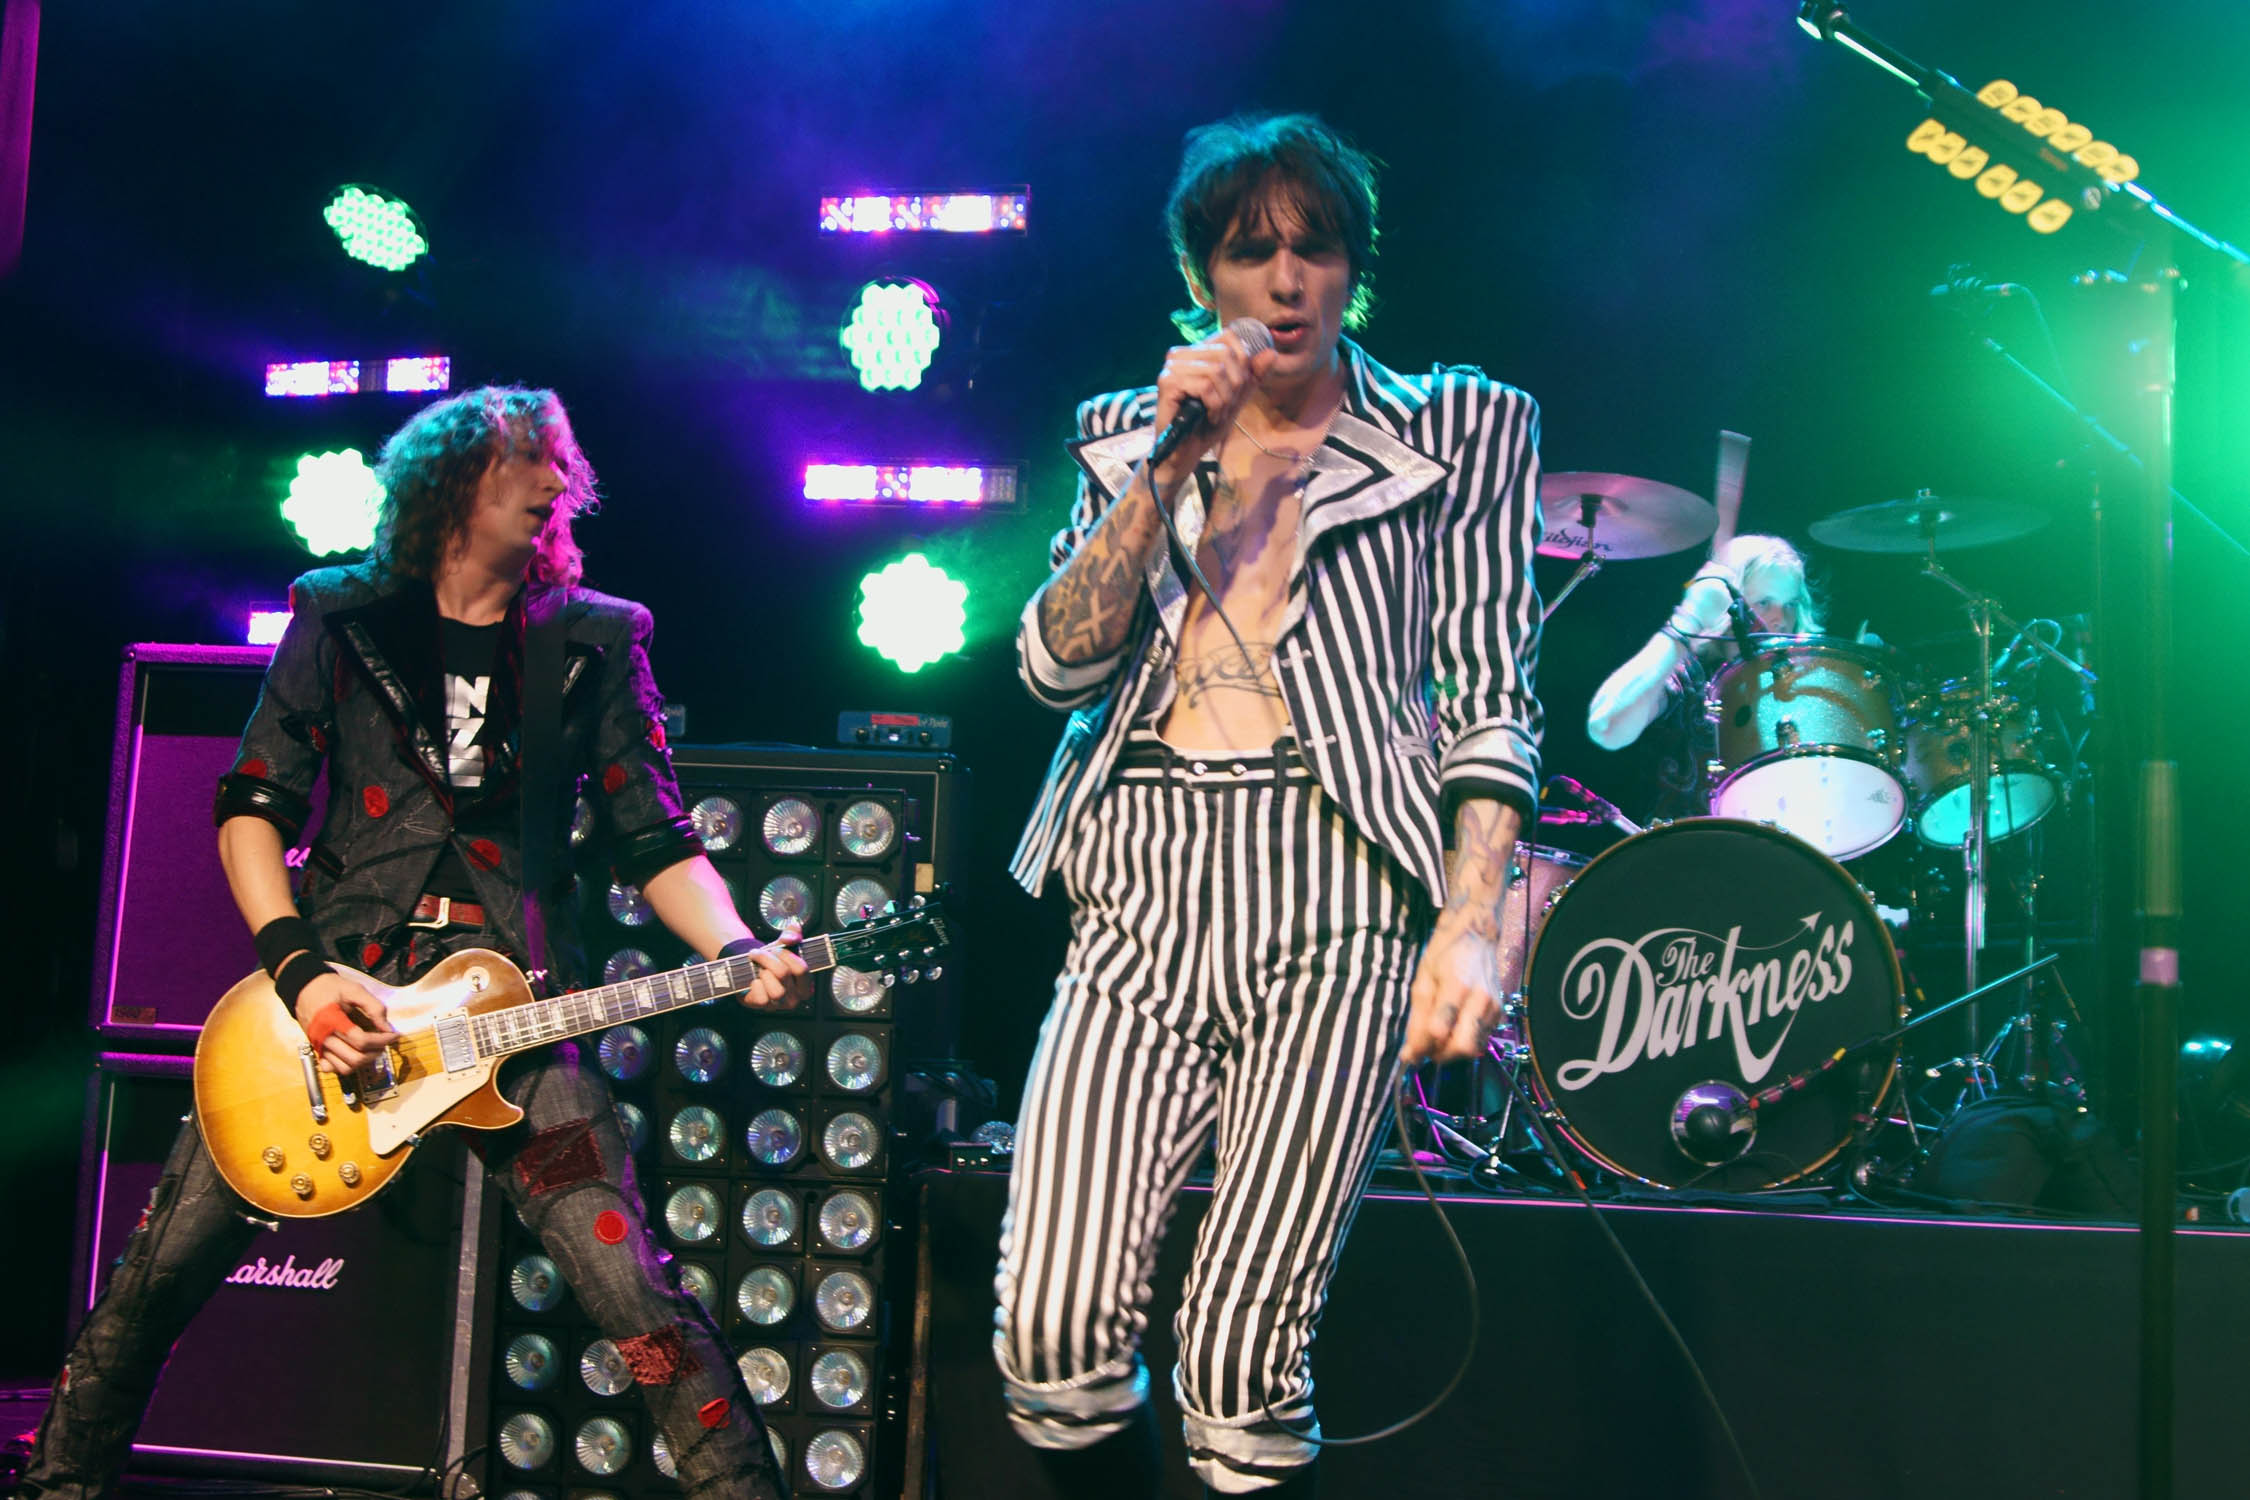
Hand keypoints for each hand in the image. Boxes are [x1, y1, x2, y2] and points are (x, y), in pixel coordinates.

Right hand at [293, 973, 399, 1074]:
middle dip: (375, 1052)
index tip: (393, 1035)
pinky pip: (330, 1068)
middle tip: (384, 1041)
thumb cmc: (330, 988)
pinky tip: (353, 1053)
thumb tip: (387, 1028)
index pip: (361, 1041)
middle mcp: (323, 1038)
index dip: (382, 1040)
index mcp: (331, 1021)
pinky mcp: (317, 1050)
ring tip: (372, 1048)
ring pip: (345, 1068)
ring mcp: (319, 1046)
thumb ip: (374, 1007)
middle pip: (355, 1058)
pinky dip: (344, 1066)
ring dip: (363, 1061)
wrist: (305, 988)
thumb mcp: (355, 990)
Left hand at [734, 925, 811, 1009]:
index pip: (801, 969)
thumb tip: (791, 937)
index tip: (775, 949)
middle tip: (760, 954)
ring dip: (763, 973)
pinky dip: (755, 985)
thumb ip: (792, 934)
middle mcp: (796, 997)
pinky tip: (755, 980)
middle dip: (768, 960)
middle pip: (783, 974)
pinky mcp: (764, 1007)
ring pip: (775, 989)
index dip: (786, 955)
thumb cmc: (772, 960)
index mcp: (806, 984)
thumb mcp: (784, 945)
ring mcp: (780, 1004)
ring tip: (759, 969)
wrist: (753, 970)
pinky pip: (761, 997)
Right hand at [1150, 325, 1277, 489]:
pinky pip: (1205, 386)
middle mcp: (1180, 355)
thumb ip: (1253, 375)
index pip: (1228, 337)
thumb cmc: (1206, 425)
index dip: (1242, 363)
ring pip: (1217, 371)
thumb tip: (1272, 353)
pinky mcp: (1167, 382)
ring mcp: (1171, 367)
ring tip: (1216, 414)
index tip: (1235, 389)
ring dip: (1224, 399)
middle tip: (1224, 407)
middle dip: (1234, 386)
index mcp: (1194, 353)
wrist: (1186, 453)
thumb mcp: (1237, 398)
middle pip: (1226, 354)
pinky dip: (1214, 406)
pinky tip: (1208, 417)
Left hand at [1400, 916, 1506, 1065]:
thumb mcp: (1422, 980)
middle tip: (1425, 1048)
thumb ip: (1418, 1017)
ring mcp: (1494, 1006)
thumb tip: (1410, 1052)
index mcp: (1457, 986)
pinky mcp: (1500, 1011)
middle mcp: (1481, 999)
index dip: (1421, 1047)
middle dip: (1440, 1055)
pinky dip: (1464, 1042)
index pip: (1438, 1031)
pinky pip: (1482, 1040)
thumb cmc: (1445, 954)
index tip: (1409, 1054)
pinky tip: (1453, 1029)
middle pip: (1463, 1048)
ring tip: (1437, 1038)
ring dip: (1452, 1051)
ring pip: (1474, 1049)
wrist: (1475, 935)